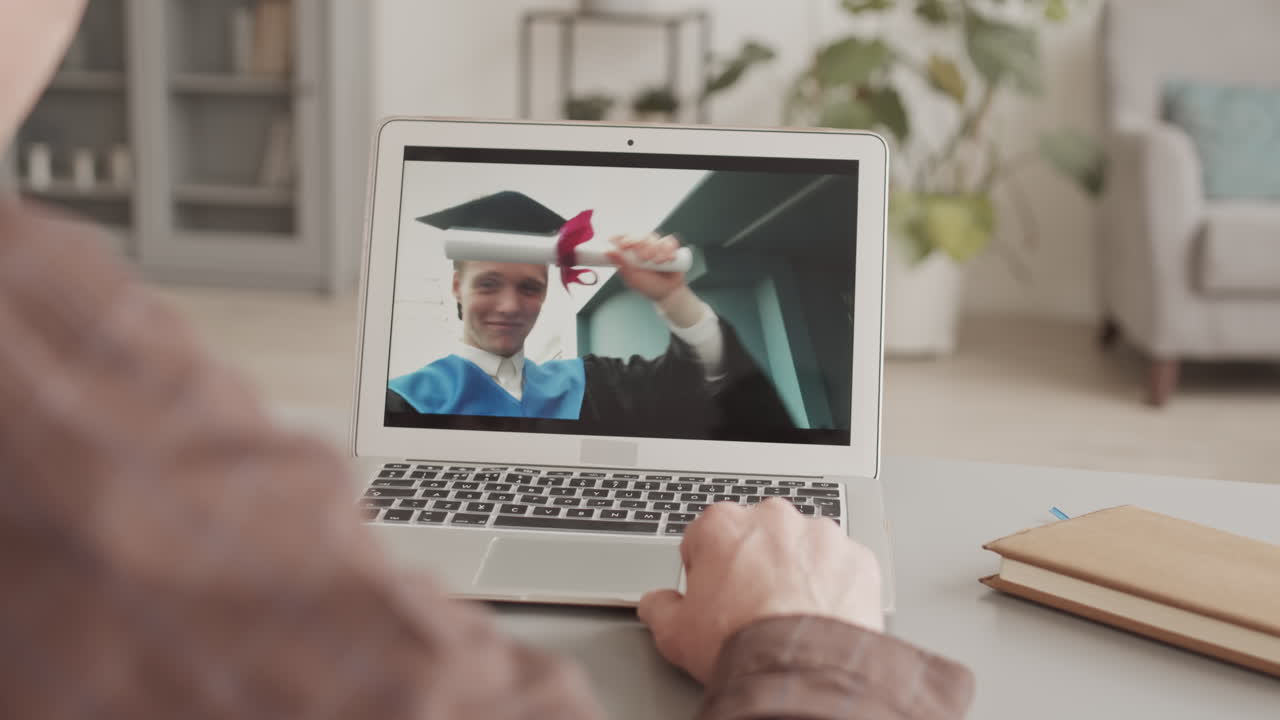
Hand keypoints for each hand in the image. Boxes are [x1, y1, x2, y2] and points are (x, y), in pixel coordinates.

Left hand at [606, 233, 685, 302]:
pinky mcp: (669, 247)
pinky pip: (669, 241)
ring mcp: (656, 246)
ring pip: (654, 237)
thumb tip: (608, 251)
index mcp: (629, 252)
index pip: (623, 237)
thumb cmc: (647, 285)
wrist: (667, 292)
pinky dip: (669, 250)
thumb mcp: (632, 277)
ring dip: (656, 250)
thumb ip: (621, 263)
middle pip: (639, 235)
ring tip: (658, 263)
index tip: (625, 246)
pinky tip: (669, 260)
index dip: (623, 238)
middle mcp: (642, 246)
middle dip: (642, 246)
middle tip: (644, 259)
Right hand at [638, 498, 883, 684]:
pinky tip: (822, 613)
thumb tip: (657, 604)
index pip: (706, 537)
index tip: (714, 593)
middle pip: (757, 535)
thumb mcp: (676, 633)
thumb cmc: (739, 644)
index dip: (707, 569)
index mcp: (722, 524)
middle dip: (754, 562)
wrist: (799, 670)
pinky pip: (842, 565)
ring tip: (791, 612)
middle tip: (753, 605)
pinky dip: (834, 584)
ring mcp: (820, 533)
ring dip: (797, 569)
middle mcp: (772, 517)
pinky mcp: (856, 556)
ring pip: (802, 546)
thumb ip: (660, 608)